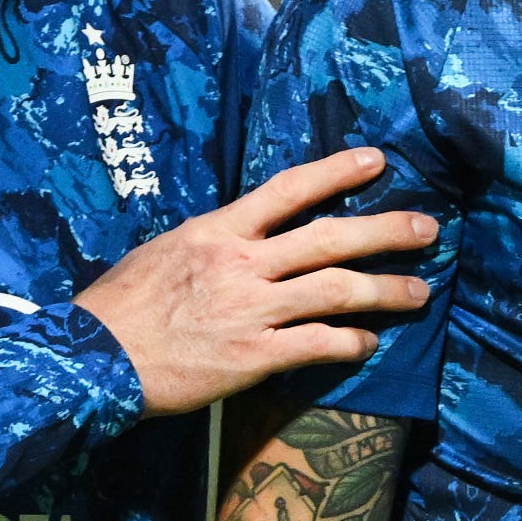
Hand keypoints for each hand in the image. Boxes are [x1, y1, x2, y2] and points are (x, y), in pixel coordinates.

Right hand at [77, 149, 438, 414]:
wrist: (93, 359)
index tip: (376, 161)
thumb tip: (241, 236)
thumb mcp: (164, 252)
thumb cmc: (120, 306)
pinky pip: (316, 345)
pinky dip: (349, 343)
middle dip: (385, 231)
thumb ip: (211, 243)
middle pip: (329, 238)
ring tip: (420, 292)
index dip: (336, 172)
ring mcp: (250, 310)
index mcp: (217, 231)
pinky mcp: (252, 357)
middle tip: (428, 228)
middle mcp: (241, 264)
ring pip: (334, 291)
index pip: (287, 190)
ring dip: (384, 290)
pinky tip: (367, 343)